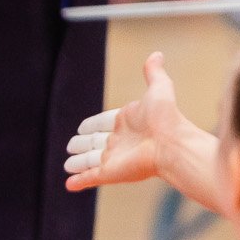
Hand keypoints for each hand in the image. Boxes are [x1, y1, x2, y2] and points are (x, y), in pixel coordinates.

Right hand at [64, 50, 185, 192]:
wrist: (172, 145)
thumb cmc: (166, 118)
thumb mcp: (158, 89)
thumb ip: (154, 73)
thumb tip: (156, 54)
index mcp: (126, 123)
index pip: (103, 123)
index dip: (92, 125)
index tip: (82, 127)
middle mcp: (119, 142)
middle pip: (94, 143)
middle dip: (81, 145)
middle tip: (70, 146)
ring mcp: (113, 158)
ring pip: (89, 161)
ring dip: (78, 164)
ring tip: (67, 165)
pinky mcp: (109, 173)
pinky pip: (89, 178)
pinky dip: (78, 181)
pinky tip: (68, 185)